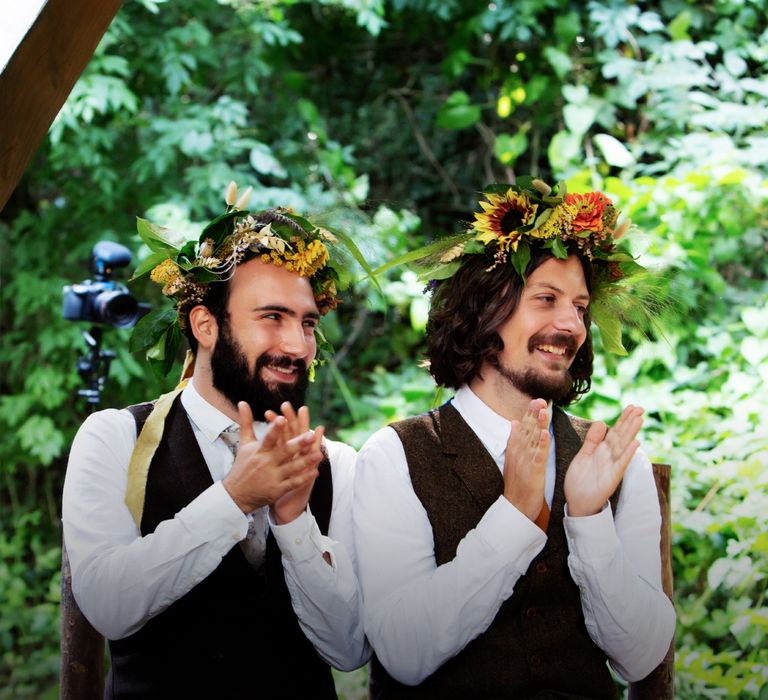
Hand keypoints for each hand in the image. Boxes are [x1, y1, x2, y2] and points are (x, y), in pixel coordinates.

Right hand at [222, 401, 321, 513]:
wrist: (235, 495)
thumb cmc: (243, 465)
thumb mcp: (244, 444)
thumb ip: (246, 422)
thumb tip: (242, 402)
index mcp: (259, 451)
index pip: (268, 438)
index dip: (275, 429)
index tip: (283, 418)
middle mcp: (266, 463)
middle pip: (283, 452)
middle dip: (297, 444)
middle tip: (311, 435)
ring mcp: (272, 477)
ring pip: (291, 468)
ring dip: (306, 461)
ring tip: (319, 453)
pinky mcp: (277, 490)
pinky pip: (293, 483)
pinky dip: (304, 478)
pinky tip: (316, 471)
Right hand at [502, 399, 549, 521]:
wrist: (515, 506)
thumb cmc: (517, 484)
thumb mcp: (513, 459)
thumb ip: (514, 440)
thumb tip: (514, 422)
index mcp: (516, 449)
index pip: (523, 427)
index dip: (529, 414)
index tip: (536, 400)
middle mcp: (519, 452)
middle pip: (527, 430)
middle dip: (533, 414)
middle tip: (539, 399)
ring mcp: (526, 461)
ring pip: (533, 439)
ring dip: (538, 424)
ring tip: (543, 410)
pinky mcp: (534, 471)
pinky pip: (539, 455)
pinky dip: (542, 444)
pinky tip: (546, 434)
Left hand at [564, 405, 643, 516]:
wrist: (577, 502)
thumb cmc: (581, 480)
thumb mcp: (584, 455)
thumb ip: (592, 440)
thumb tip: (600, 422)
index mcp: (602, 450)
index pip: (614, 431)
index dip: (622, 419)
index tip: (631, 406)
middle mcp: (609, 456)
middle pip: (621, 435)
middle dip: (630, 421)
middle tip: (640, 407)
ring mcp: (612, 466)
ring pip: (623, 446)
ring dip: (631, 432)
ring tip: (640, 419)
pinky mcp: (612, 477)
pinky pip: (621, 463)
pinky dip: (628, 453)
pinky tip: (636, 443)